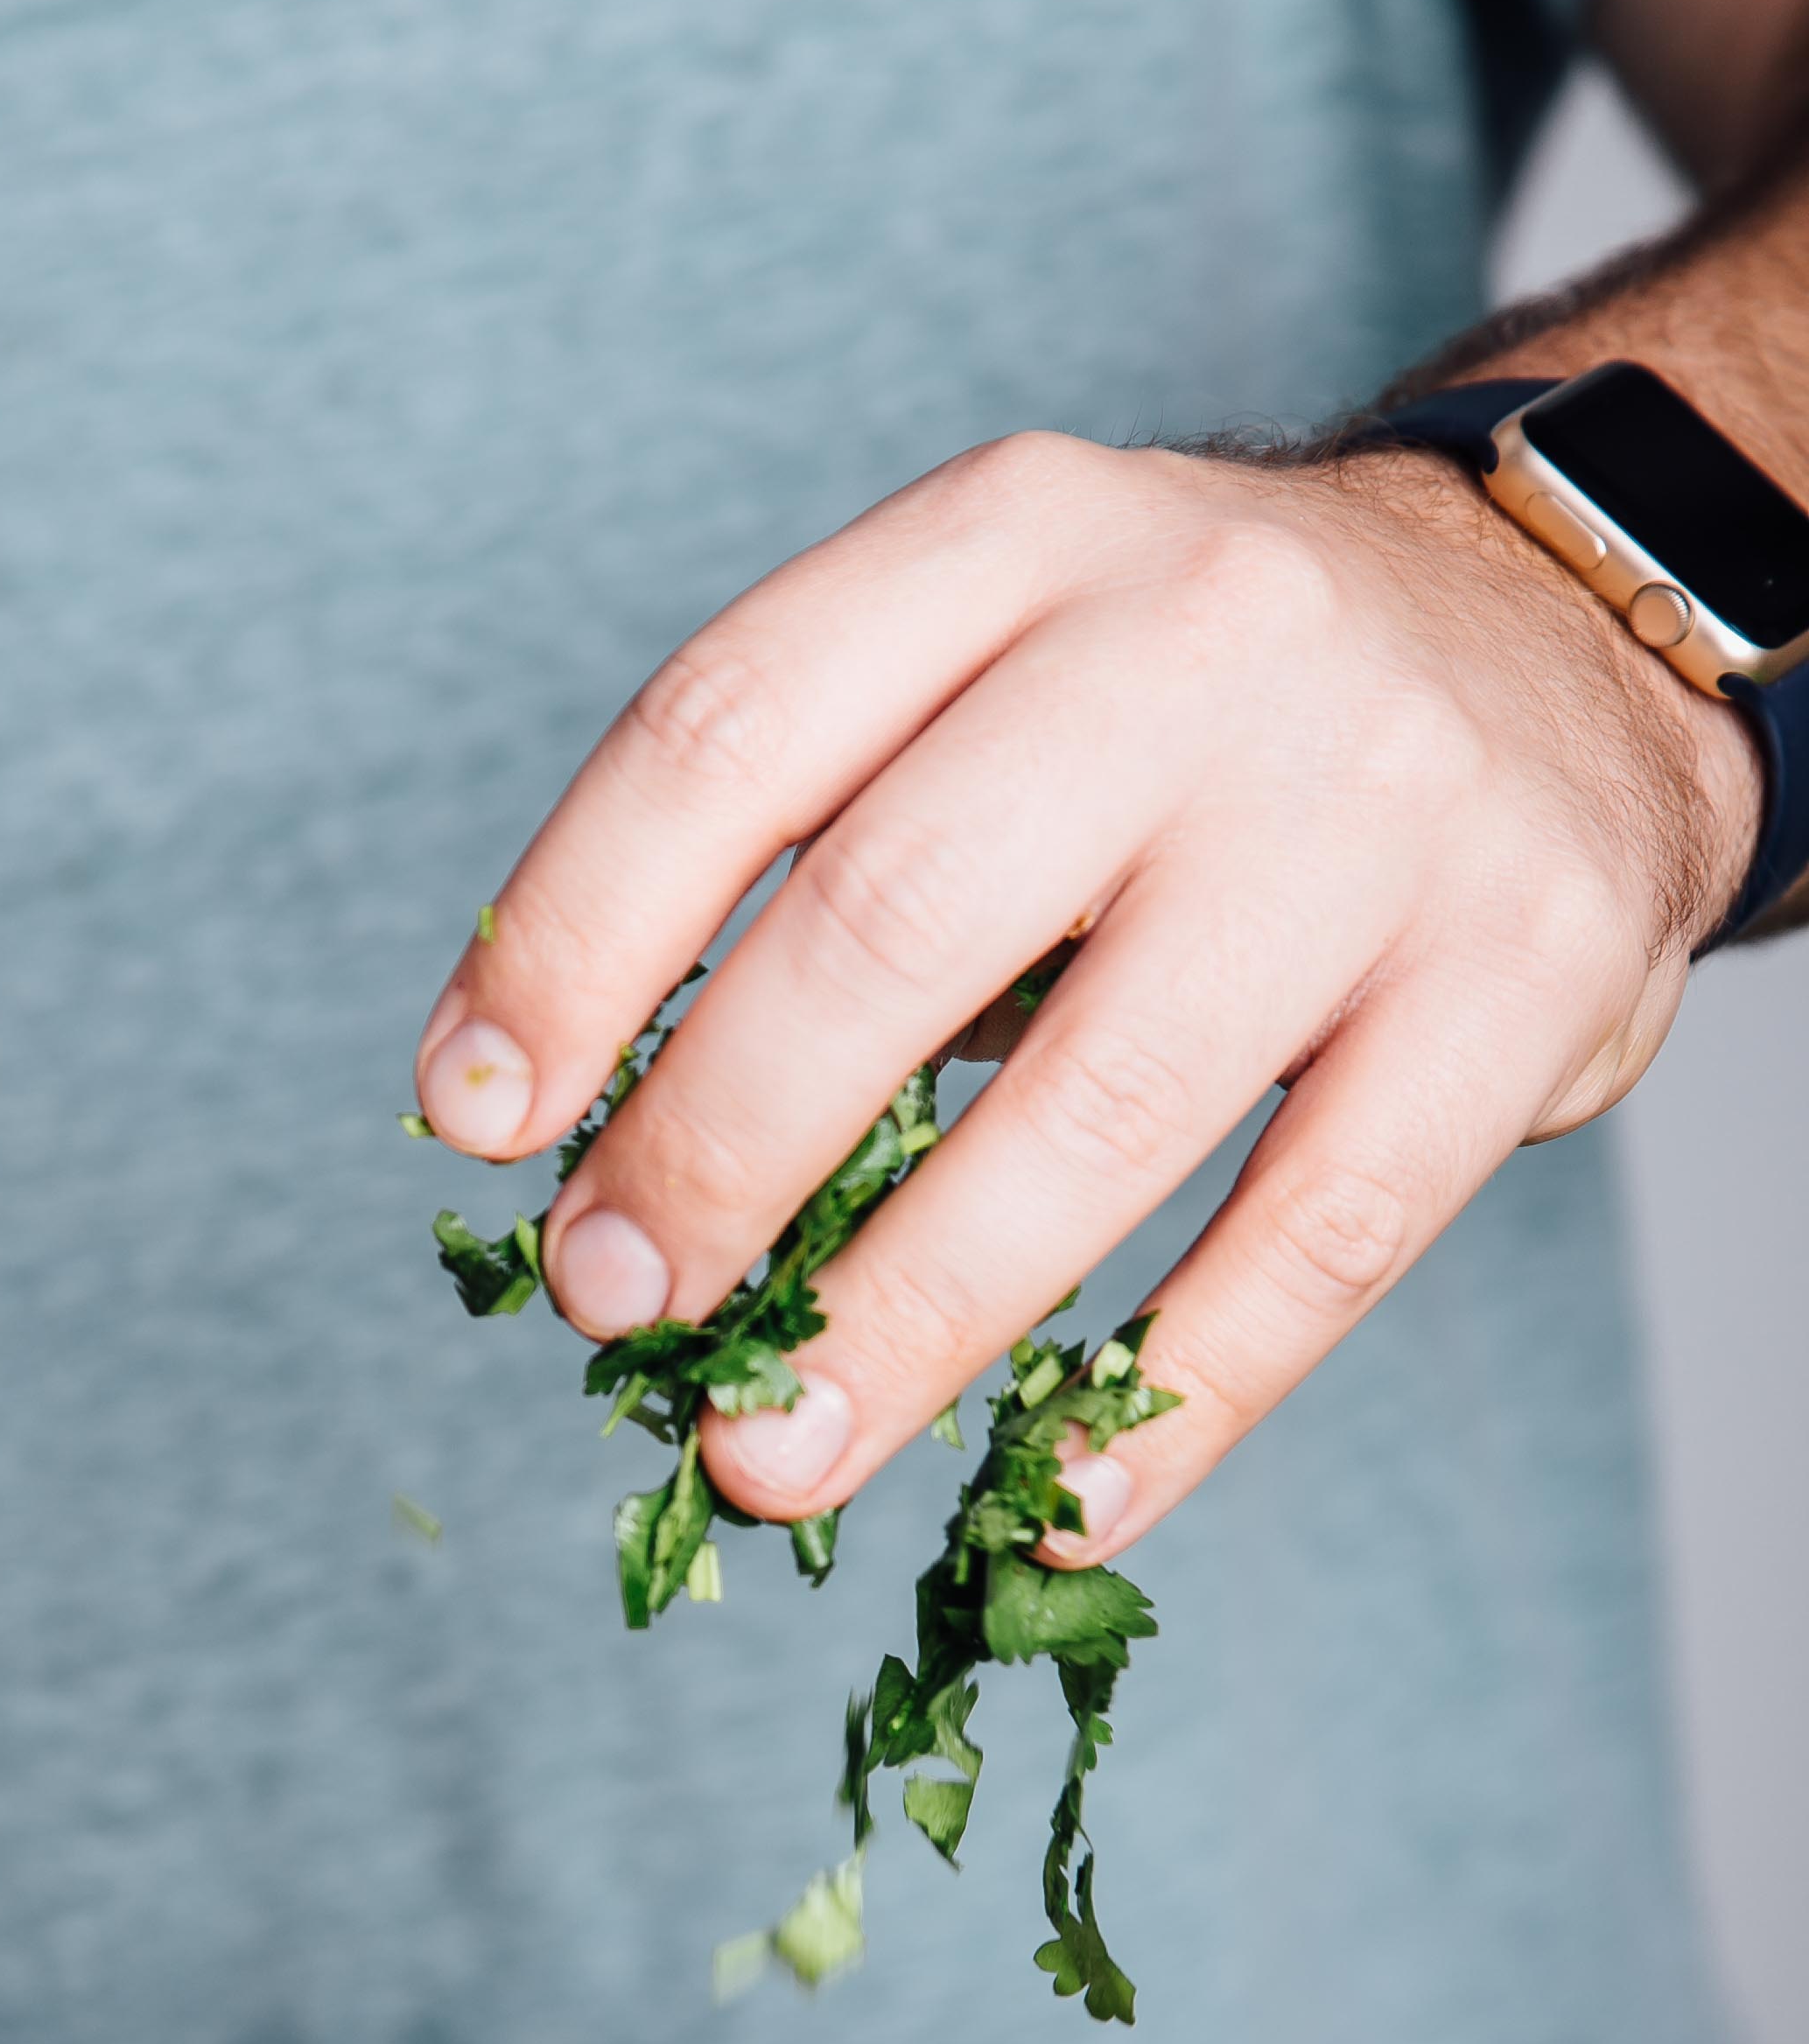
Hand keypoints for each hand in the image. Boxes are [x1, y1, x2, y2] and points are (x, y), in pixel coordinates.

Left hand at [413, 433, 1758, 1553]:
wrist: (1568, 638)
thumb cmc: (1191, 718)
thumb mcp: (1002, 668)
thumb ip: (826, 851)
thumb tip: (603, 1160)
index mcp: (1011, 535)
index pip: (729, 733)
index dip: (570, 947)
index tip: (476, 1125)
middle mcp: (1193, 642)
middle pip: (888, 927)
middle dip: (712, 1152)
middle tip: (616, 1309)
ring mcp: (1374, 812)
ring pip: (1093, 1112)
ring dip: (899, 1323)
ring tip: (768, 1459)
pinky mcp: (1521, 978)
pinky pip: (1317, 1238)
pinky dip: (1176, 1404)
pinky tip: (1057, 1507)